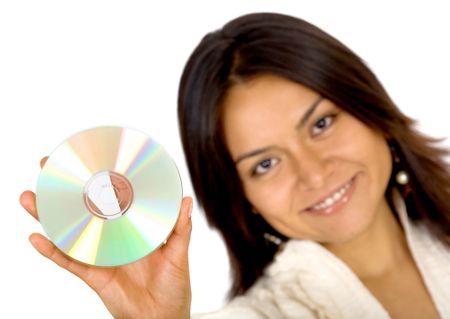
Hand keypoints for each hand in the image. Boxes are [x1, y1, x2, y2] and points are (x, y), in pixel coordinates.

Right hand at [20, 157, 192, 318]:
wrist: (163, 318)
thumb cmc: (174, 286)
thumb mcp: (179, 254)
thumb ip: (181, 229)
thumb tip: (187, 200)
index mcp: (133, 229)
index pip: (114, 200)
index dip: (100, 182)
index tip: (88, 162)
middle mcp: (114, 239)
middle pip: (85, 211)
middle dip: (66, 190)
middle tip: (48, 167)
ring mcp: (101, 256)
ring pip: (70, 233)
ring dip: (49, 216)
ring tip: (31, 198)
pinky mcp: (93, 275)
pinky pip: (70, 262)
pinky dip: (52, 251)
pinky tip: (37, 238)